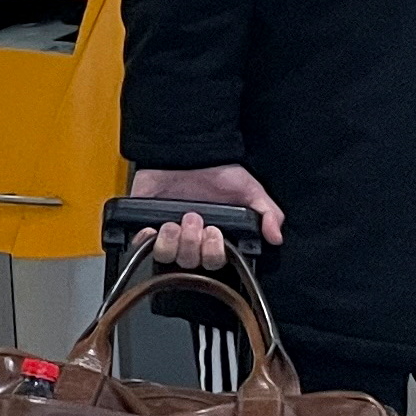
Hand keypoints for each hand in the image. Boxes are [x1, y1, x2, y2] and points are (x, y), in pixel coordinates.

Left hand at [127, 163, 282, 270]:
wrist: (187, 151)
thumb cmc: (217, 172)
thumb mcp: (248, 189)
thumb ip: (267, 212)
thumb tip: (276, 236)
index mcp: (213, 238)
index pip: (213, 263)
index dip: (213, 254)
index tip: (215, 233)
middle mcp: (190, 239)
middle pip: (188, 264)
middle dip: (192, 245)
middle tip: (195, 221)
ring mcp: (167, 233)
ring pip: (165, 257)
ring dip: (170, 243)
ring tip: (173, 222)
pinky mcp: (144, 222)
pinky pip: (140, 244)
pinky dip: (145, 239)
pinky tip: (153, 227)